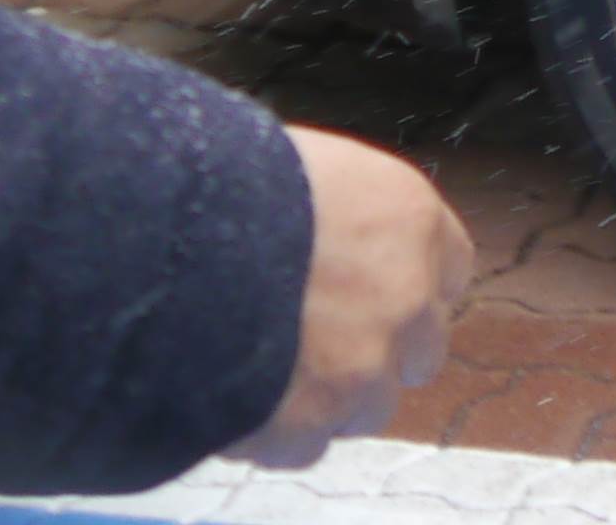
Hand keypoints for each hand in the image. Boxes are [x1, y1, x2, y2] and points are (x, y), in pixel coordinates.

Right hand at [227, 129, 471, 467]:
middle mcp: (406, 298)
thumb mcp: (306, 169)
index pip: (447, 271)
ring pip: (367, 407)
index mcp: (410, 222)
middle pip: (419, 349)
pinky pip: (303, 446)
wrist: (168, 249)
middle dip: (377, 351)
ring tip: (267, 374)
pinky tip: (234, 402)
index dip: (406, 288)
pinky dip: (272, 435)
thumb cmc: (226, 185)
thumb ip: (339, 214)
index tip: (373, 295)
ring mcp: (363, 368)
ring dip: (328, 399)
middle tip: (318, 343)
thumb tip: (325, 233)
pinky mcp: (310, 423)